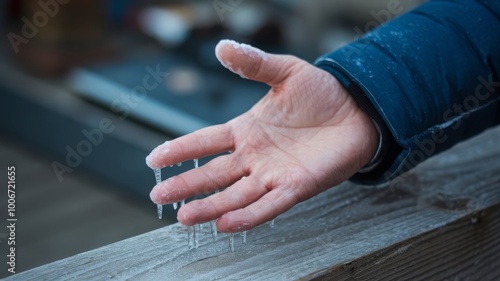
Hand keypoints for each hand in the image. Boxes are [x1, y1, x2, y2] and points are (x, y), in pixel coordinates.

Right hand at [146, 40, 378, 232]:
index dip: (180, 150)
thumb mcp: (285, 72)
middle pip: (212, 173)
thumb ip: (254, 64)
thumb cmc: (322, 93)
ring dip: (209, 206)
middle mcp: (254, 156)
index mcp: (246, 130)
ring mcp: (272, 174)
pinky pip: (269, 205)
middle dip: (185, 186)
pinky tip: (225, 224)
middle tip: (159, 196)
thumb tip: (222, 46)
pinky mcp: (296, 186)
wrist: (359, 110)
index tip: (153, 159)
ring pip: (235, 194)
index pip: (205, 142)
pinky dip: (247, 216)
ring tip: (184, 217)